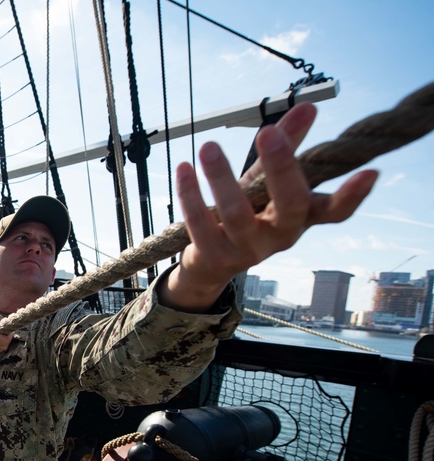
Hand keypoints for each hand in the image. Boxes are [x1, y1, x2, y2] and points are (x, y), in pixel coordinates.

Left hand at [166, 103, 377, 311]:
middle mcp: (280, 236)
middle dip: (282, 168)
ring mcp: (248, 249)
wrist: (211, 261)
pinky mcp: (216, 256)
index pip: (335, 211)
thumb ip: (287, 143)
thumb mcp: (267, 180)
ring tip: (208, 146)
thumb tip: (309, 106)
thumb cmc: (248, 211)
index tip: (370, 172)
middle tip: (269, 133)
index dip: (353, 196)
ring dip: (221, 176)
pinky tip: (183, 168)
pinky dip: (190, 193)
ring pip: (237, 213)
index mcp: (300, 217)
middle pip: (290, 205)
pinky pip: (201, 222)